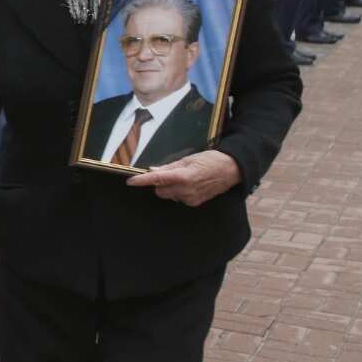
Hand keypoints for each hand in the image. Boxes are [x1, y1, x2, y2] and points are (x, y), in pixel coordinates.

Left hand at [125, 150, 241, 206]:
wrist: (231, 170)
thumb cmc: (210, 160)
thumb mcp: (188, 159)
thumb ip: (170, 167)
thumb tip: (153, 170)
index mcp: (183, 176)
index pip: (157, 179)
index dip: (142, 181)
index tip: (130, 182)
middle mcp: (186, 190)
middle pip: (160, 191)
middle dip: (159, 184)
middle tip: (168, 174)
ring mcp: (191, 198)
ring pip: (169, 195)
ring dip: (169, 188)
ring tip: (183, 177)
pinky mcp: (195, 203)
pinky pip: (179, 199)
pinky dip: (178, 193)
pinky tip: (189, 185)